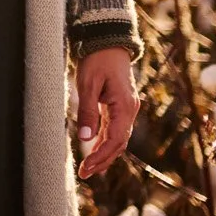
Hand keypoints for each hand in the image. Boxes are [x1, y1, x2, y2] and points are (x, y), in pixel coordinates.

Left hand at [74, 46, 138, 178]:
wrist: (108, 42)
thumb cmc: (96, 60)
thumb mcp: (87, 84)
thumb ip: (88, 111)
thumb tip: (86, 139)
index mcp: (125, 106)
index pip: (115, 139)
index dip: (101, 155)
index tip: (87, 167)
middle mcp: (130, 110)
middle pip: (119, 143)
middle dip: (103, 160)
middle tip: (85, 173)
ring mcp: (127, 109)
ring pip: (118, 138)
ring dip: (104, 154)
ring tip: (88, 168)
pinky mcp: (121, 106)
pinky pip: (115, 129)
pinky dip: (105, 142)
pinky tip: (95, 151)